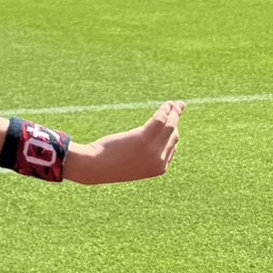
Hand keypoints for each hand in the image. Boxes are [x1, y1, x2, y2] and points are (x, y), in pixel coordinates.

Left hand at [71, 100, 185, 185]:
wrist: (94, 167)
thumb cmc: (106, 165)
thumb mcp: (129, 163)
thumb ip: (141, 157)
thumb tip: (145, 145)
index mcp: (158, 169)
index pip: (172, 148)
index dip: (172, 134)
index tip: (172, 123)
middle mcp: (160, 161)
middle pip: (173, 137)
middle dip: (176, 122)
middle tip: (177, 109)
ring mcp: (153, 151)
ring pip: (170, 127)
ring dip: (174, 113)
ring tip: (175, 104)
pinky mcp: (143, 139)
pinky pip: (160, 121)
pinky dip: (165, 111)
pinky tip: (167, 104)